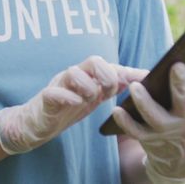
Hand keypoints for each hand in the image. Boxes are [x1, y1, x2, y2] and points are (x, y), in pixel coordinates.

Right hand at [0, 55, 146, 154]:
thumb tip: (138, 78)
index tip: (146, 78)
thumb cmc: (67, 107)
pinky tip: (75, 104)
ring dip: (87, 86)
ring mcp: (59, 86)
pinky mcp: (46, 99)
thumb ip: (112, 86)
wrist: (38, 124)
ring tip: (89, 100)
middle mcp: (74, 76)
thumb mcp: (94, 98)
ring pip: (73, 72)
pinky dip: (67, 97)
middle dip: (106, 75)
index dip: (128, 71)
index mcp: (87, 76)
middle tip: (108, 92)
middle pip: (93, 60)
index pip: (109, 66)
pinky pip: (54, 92)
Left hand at [112, 49, 184, 182]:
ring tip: (135, 87)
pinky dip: (125, 122)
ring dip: (144, 102)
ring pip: (154, 116)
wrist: (182, 164)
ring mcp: (167, 130)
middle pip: (183, 99)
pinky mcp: (150, 139)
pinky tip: (117, 110)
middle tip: (177, 66)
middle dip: (180, 84)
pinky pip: (135, 131)